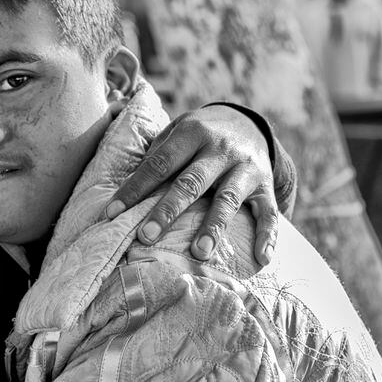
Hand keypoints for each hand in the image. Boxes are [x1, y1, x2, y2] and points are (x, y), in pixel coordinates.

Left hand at [106, 104, 278, 264]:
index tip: (112, 213)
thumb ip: (158, 155)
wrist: (248, 123)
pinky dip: (268, 236)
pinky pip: (269, 212)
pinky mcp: (266, 185)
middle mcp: (220, 149)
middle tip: (146, 237)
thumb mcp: (178, 132)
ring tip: (198, 253)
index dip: (135, 189)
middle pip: (191, 183)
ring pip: (228, 200)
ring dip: (213, 228)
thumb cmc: (199, 136)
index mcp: (192, 134)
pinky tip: (262, 258)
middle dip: (167, 211)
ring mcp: (246, 168)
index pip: (158, 164)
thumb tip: (128, 190)